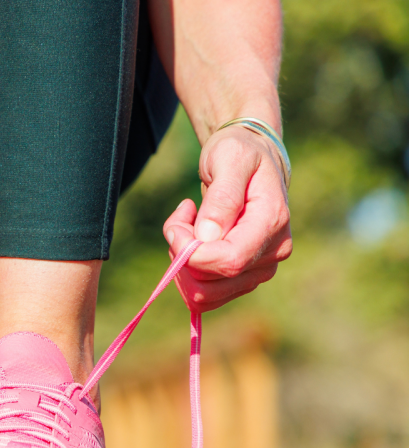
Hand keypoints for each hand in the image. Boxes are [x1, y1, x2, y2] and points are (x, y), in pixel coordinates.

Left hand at [162, 125, 292, 312]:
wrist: (252, 158)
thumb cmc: (239, 152)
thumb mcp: (228, 159)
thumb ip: (221, 198)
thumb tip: (208, 238)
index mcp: (271, 223)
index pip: (228, 262)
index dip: (191, 253)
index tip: (176, 225)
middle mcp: (272, 253)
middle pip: (210, 284)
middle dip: (181, 256)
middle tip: (180, 220)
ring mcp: (259, 269)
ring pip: (203, 295)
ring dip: (182, 265)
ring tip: (186, 227)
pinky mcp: (244, 277)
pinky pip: (205, 295)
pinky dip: (188, 272)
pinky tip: (191, 241)